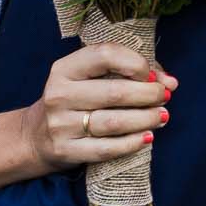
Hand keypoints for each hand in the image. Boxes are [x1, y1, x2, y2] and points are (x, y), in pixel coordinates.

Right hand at [26, 43, 175, 170]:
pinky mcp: (66, 150)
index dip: (135, 63)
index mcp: (64, 68)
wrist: (35, 136)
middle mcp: (59, 94)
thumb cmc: (75, 100)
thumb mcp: (89, 78)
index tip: (151, 74)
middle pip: (116, 92)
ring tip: (161, 116)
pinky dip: (132, 143)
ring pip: (114, 122)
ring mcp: (60, 124)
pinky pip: (107, 148)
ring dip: (146, 119)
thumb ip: (127, 72)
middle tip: (165, 96)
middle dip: (149, 94)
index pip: (105, 55)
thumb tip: (169, 82)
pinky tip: (147, 137)